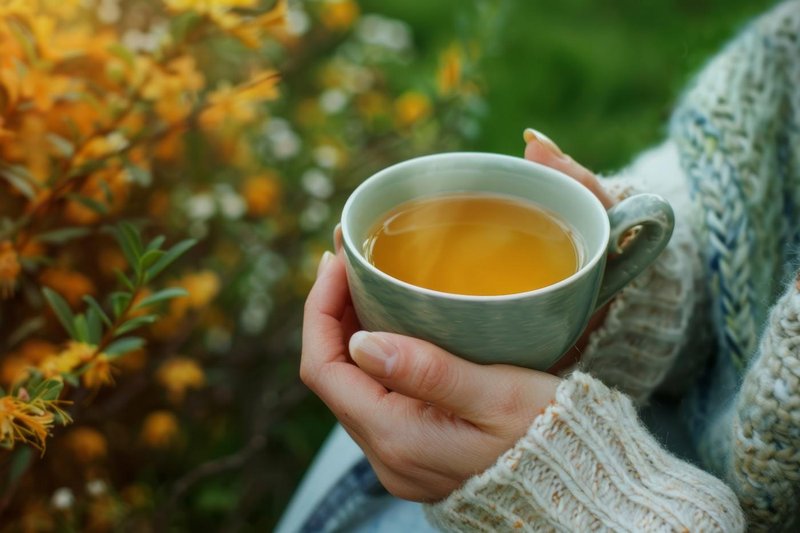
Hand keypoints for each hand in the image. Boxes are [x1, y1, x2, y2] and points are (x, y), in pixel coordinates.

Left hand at [300, 130, 612, 501]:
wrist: (579, 488)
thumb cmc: (550, 438)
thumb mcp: (498, 396)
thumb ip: (430, 371)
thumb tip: (360, 342)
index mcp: (398, 439)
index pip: (324, 369)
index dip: (320, 309)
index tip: (337, 262)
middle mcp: (387, 455)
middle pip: (332, 375)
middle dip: (332, 313)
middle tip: (350, 261)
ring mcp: (399, 457)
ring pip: (353, 384)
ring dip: (352, 331)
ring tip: (367, 282)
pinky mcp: (417, 451)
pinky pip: (377, 396)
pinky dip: (376, 355)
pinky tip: (394, 323)